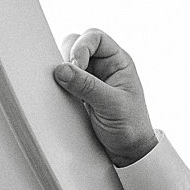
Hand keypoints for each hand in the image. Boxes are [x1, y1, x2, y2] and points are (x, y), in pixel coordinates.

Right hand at [51, 28, 157, 166]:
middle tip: (66, 77)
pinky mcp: (78, 93)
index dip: (82, 46)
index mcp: (118, 61)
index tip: (76, 66)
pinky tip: (62, 96)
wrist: (128, 151)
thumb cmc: (131, 126)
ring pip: (66, 62)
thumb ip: (87, 86)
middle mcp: (103, 66)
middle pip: (76, 45)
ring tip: (65, 88)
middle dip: (68, 57)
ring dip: (62, 71)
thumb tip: (62, 69)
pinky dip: (58, 84)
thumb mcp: (111, 105)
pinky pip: (63, 80)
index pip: (96, 38)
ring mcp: (89, 79)